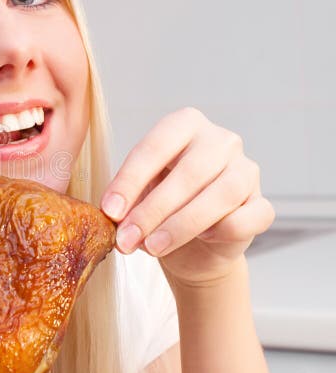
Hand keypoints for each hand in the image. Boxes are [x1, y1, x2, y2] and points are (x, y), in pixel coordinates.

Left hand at [100, 107, 274, 286]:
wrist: (192, 247)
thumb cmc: (160, 208)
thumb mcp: (136, 196)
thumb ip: (127, 199)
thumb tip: (114, 214)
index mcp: (183, 125)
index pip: (155, 147)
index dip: (129, 181)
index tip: (109, 211)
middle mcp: (220, 140)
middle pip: (189, 172)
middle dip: (153, 210)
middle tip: (127, 238)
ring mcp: (247, 170)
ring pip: (221, 194)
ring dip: (181, 225)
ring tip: (151, 247)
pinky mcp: (262, 205)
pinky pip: (245, 218)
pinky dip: (220, 231)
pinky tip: (201, 239)